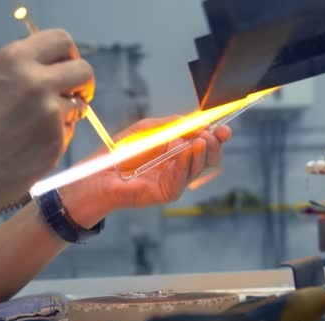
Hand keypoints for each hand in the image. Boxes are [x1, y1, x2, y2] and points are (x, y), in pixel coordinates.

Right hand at [0, 29, 94, 218]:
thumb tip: (49, 74)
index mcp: (13, 60)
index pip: (61, 41)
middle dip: (81, 84)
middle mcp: (36, 81)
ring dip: (68, 114)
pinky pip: (69, 133)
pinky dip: (57, 138)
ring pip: (80, 105)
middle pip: (83, 70)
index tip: (66, 69)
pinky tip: (31, 148)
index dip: (69, 56)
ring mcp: (49, 112)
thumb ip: (20, 75)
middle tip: (71, 96)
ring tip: (36, 129)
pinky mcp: (56, 141)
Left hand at [108, 116, 230, 206]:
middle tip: (211, 135)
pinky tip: (186, 150)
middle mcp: (179, 165)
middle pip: (208, 157)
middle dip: (213, 145)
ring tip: (199, 140)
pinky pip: (183, 177)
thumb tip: (196, 123)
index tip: (224, 129)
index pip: (204, 143)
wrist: (100, 174)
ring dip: (201, 152)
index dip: (216, 136)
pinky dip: (186, 162)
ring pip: (199, 167)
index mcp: (177, 149)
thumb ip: (172, 125)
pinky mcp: (168, 192)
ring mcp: (175, 180)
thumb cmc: (121, 152)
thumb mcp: (148, 129)